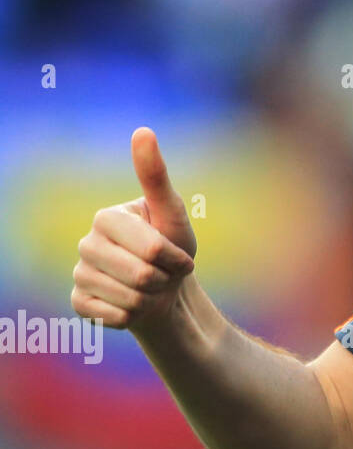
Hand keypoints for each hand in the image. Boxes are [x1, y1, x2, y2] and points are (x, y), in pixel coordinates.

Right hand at [71, 127, 197, 330]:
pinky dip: (134, 316)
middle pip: (140, 275)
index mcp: (106, 217)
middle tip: (164, 274)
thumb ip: (156, 175)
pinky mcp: (79, 303)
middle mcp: (86, 244)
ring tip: (151, 287)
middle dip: (165, 279)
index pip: (152, 248)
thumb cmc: (172, 247)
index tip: (178, 254)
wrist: (165, 290)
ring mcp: (79, 274)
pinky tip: (133, 304)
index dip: (175, 258)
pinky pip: (114, 317)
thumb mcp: (172, 213)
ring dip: (152, 298)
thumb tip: (142, 130)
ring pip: (129, 299)